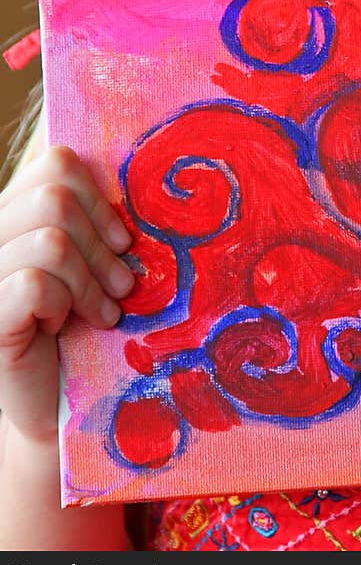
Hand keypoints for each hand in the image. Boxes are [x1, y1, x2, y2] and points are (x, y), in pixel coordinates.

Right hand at [0, 146, 133, 446]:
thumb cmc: (81, 325)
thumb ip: (98, 219)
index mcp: (14, 211)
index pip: (57, 163)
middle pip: (55, 199)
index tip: (123, 242)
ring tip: (100, 311)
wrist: (54, 401)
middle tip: (121, 285)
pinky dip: (63, 305)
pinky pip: (33, 285)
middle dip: (101, 246)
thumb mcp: (94, 261)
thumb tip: (142, 183)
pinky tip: (63, 327)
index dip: (100, 198)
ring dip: (89, 282)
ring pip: (50, 241)